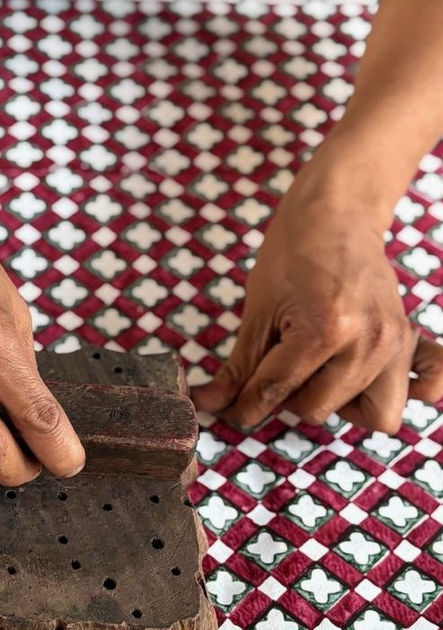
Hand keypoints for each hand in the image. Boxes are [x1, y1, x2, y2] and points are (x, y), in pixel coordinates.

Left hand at [192, 189, 442, 433]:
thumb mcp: (256, 312)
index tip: (232, 411)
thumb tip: (208, 403)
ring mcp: (394, 343)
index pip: (276, 391)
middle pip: (316, 409)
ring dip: (334, 399)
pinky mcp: (409, 340)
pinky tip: (369, 378)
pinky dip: (406, 394)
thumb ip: (237, 366)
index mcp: (323, 331)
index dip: (245, 406)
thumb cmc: (289, 256)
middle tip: (277, 366)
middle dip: (287, 396)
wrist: (335, 215)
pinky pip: (427, 389)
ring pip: (367, 414)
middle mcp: (367, 343)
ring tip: (316, 370)